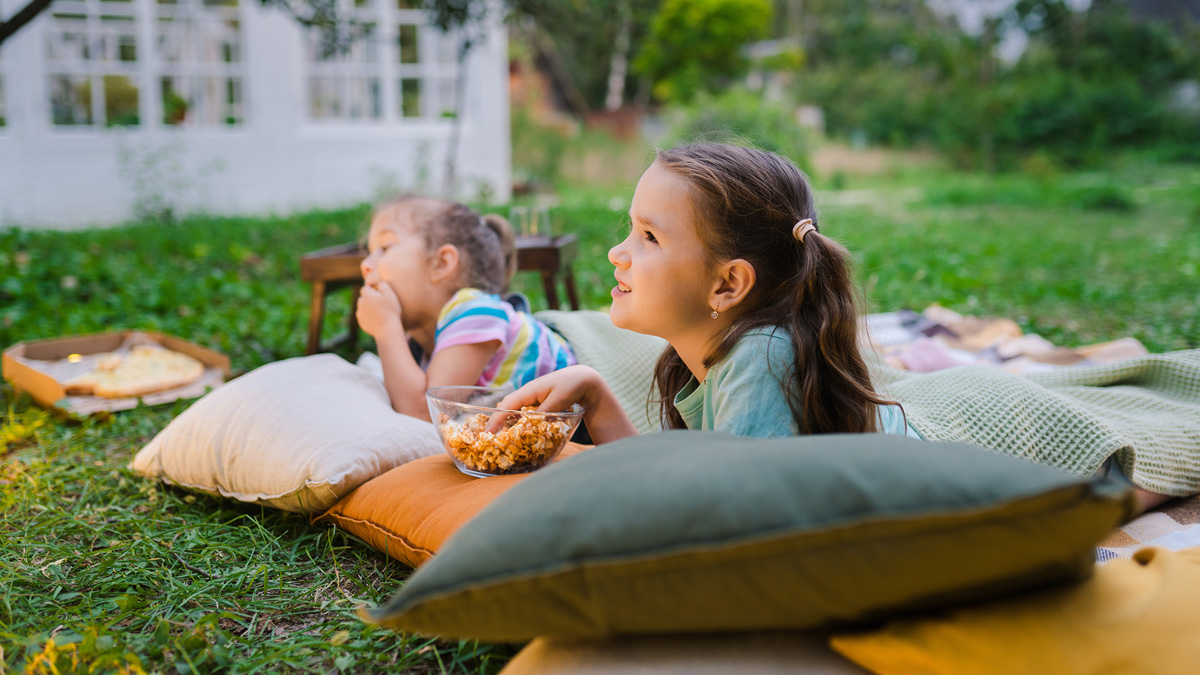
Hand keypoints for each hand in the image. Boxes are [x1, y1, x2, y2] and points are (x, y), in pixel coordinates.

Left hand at [356, 282, 402, 338]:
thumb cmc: (390, 311)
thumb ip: (384, 285)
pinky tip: (377, 319)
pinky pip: (363, 316)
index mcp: (366, 295)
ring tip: (379, 312)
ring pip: (362, 307)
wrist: (387, 329)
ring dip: (368, 307)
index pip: (366, 288)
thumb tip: (379, 283)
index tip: (380, 294)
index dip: (373, 290)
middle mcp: (360, 303)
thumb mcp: (390, 295)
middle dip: (369, 299)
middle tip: (380, 304)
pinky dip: (368, 316)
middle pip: (363, 298)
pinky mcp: (361, 322)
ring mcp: (360, 313)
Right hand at [494, 365, 637, 443]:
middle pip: (506, 407)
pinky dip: (516, 420)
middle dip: (496, 421)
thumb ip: (544, 412)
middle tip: (489, 438)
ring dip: (505, 421)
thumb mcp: (558, 400)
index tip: (488, 432)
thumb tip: (529, 425)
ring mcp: (532, 396)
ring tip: (498, 436)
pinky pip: (522, 411)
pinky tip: (516, 430)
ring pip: (514, 409)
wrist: (583, 378)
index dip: (496, 419)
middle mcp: (527, 392)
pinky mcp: (538, 401)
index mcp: (529, 390)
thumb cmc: (572, 386)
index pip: (507, 405)